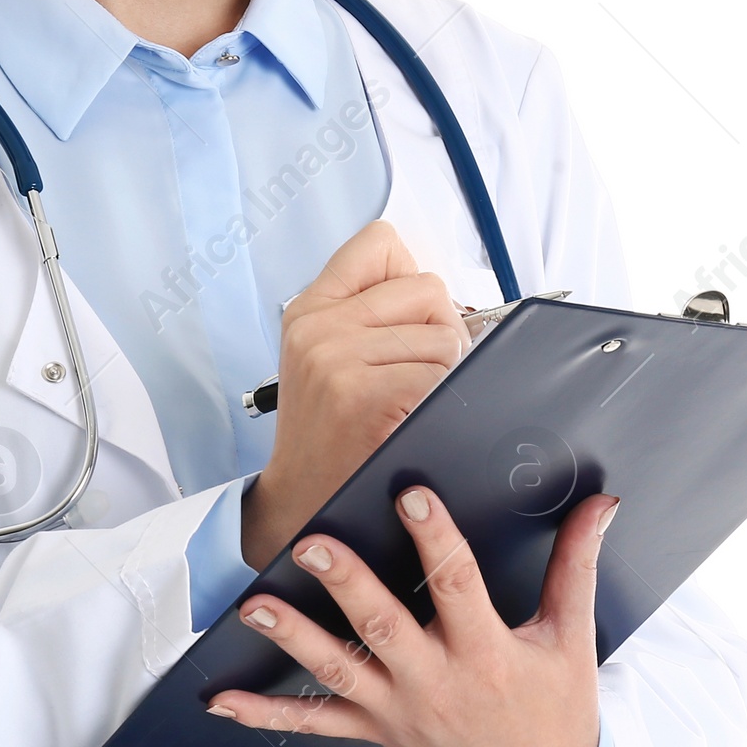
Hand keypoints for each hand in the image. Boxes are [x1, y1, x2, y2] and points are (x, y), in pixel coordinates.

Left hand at [209, 484, 617, 746]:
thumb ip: (576, 566)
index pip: (458, 587)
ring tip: (254, 603)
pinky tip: (223, 701)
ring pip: (337, 671)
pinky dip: (266, 715)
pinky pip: (314, 725)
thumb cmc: (556, 713)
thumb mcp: (571, 639)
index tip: (411, 498)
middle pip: (383, 627)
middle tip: (312, 544)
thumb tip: (599, 505)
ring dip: (292, 637)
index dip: (436, 540)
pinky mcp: (376, 733)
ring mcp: (399, 712)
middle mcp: (436, 682)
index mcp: (487, 653)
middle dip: (346, 585)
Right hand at [240, 221, 469, 570]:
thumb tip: (439, 289)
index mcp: (309, 309)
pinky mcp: (365, 395)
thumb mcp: (325, 357)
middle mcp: (318, 326)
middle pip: (427, 288)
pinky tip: (412, 420)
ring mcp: (338, 359)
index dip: (409, 277)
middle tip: (416, 372)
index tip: (405, 318)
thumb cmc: (329, 434)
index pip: (380, 243)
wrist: (301, 504)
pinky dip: (442, 400)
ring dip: (445, 371)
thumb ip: (367, 312)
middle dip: (440, 328)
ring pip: (445, 334)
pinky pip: (442, 374)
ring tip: (411, 402)